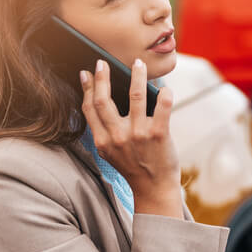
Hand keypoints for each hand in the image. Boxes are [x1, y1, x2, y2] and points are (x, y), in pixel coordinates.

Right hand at [80, 58, 182, 218]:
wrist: (154, 189)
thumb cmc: (134, 167)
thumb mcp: (111, 153)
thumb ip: (106, 131)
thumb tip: (105, 98)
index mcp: (103, 141)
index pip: (90, 109)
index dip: (87, 88)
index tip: (86, 73)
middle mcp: (118, 137)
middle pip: (104, 100)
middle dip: (102, 77)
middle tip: (102, 62)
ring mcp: (138, 135)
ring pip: (135, 95)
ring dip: (136, 75)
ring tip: (138, 64)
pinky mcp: (159, 134)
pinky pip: (162, 106)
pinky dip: (164, 94)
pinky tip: (165, 87)